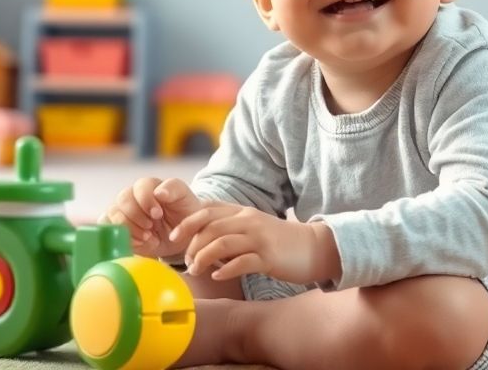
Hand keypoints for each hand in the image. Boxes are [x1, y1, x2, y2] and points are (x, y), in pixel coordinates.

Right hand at [105, 177, 203, 258]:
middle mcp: (132, 196)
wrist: (181, 236)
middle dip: (137, 216)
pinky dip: (124, 238)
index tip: (158, 214)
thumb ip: (173, 189)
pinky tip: (140, 243)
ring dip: (131, 228)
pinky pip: (109, 230)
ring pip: (113, 214)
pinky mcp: (117, 228)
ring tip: (148, 237)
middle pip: (123, 199)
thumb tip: (159, 192)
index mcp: (149, 186)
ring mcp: (122, 211)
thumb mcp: (184, 198)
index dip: (147, 200)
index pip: (140, 187)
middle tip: (151, 227)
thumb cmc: (184, 212)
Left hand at [172, 204, 337, 284]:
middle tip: (186, 262)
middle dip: (192, 245)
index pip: (208, 210)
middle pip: (211, 227)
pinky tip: (217, 276)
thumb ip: (230, 228)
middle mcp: (249, 221)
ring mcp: (259, 238)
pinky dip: (225, 270)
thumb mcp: (252, 227)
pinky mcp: (269, 257)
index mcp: (242, 212)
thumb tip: (201, 239)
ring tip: (196, 270)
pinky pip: (242, 262)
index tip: (174, 237)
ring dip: (203, 258)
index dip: (187, 222)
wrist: (314, 247)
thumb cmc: (279, 242)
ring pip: (222, 243)